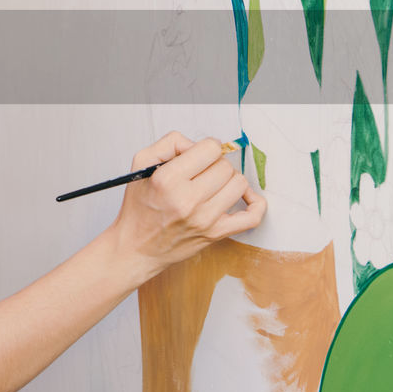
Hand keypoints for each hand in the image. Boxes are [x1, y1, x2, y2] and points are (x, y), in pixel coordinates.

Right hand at [110, 131, 265, 280]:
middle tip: (202, 173)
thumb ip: (169, 144)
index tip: (200, 154)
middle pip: (225, 166)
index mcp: (167, 180)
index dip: (206, 147)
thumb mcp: (141, 165)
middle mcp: (187, 200)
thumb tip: (196, 144)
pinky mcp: (216, 234)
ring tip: (215, 184)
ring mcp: (205, 219)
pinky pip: (252, 216)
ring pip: (239, 184)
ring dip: (229, 180)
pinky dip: (255, 203)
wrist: (137, 247)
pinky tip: (244, 197)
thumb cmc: (140, 207)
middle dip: (215, 164)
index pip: (209, 149)